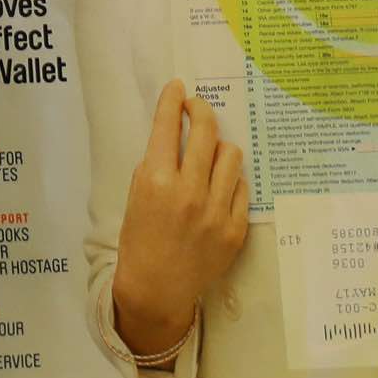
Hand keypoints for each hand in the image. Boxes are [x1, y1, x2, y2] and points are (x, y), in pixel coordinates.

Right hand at [106, 78, 246, 362]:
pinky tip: (218, 186)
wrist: (156, 289)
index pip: (167, 126)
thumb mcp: (136, 197)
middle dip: (201, 112)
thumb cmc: (140, 240)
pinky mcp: (235, 228)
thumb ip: (155, 164)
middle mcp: (189, 193)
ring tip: (208, 155)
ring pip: (231, 155)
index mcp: (156, 183)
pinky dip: (229, 181)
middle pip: (206, 132)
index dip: (173, 101)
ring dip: (218, 148)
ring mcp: (216, 212)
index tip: (178, 88)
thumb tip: (174, 130)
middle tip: (196, 110)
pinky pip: (241, 187)